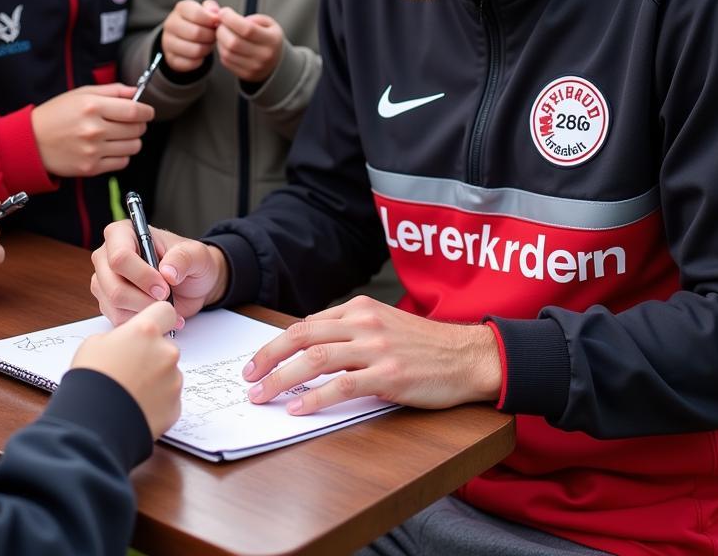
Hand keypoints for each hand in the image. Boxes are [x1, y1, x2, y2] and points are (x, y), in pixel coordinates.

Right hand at [31, 83, 152, 177]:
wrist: (31, 142)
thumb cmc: (56, 115)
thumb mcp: (81, 94)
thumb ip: (112, 91)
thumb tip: (135, 92)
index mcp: (92, 107)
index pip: (134, 111)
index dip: (146, 112)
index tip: (147, 112)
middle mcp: (94, 129)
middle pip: (136, 129)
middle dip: (139, 125)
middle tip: (130, 123)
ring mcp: (93, 150)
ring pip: (133, 147)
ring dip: (132, 140)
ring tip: (119, 136)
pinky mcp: (91, 168)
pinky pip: (122, 162)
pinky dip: (121, 155)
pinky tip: (110, 148)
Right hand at [71, 301, 181, 437]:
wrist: (93, 424)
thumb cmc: (90, 380)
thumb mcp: (95, 344)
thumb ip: (121, 337)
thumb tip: (127, 342)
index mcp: (146, 331)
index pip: (165, 311)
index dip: (156, 319)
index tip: (148, 330)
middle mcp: (166, 352)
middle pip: (166, 345)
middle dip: (153, 354)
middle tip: (130, 369)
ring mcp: (174, 380)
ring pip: (169, 372)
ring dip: (155, 378)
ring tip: (130, 391)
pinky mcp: (175, 407)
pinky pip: (169, 398)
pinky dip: (157, 401)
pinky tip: (137, 406)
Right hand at [90, 220, 228, 325]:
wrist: (192, 285)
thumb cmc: (190, 263)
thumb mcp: (196, 255)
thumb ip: (183, 258)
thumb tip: (168, 272)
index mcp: (123, 234)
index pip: (120, 257)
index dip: (142, 276)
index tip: (163, 287)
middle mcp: (107, 256)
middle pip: (113, 285)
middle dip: (143, 298)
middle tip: (166, 299)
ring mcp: (105, 281)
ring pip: (115, 305)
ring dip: (144, 311)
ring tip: (167, 307)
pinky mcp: (108, 303)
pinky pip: (117, 319)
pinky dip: (141, 321)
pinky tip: (159, 315)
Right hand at [161, 0, 220, 72]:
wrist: (180, 36)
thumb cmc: (198, 22)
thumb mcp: (205, 10)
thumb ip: (212, 8)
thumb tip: (215, 13)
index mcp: (181, 9)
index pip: (197, 14)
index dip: (212, 20)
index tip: (217, 23)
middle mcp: (171, 24)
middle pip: (197, 33)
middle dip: (211, 36)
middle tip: (215, 36)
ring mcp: (168, 42)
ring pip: (195, 50)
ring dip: (207, 49)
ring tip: (208, 44)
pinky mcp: (170, 58)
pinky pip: (190, 63)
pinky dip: (200, 60)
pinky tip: (201, 55)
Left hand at [216, 7, 283, 82]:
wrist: (275, 62)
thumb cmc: (269, 38)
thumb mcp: (268, 24)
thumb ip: (253, 18)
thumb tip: (233, 20)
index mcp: (271, 40)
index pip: (247, 29)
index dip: (231, 19)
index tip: (223, 12)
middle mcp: (264, 56)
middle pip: (233, 42)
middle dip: (222, 29)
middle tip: (221, 23)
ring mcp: (254, 67)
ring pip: (227, 52)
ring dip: (219, 40)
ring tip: (224, 33)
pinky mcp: (245, 74)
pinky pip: (226, 61)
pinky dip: (222, 50)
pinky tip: (226, 44)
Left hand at [242, 295, 501, 414]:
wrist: (469, 355)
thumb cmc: (425, 345)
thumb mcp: (384, 324)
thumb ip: (350, 330)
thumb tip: (312, 345)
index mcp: (360, 308)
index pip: (307, 323)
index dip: (277, 343)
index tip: (258, 360)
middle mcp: (364, 323)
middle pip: (302, 336)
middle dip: (268, 356)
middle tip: (248, 376)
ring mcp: (376, 348)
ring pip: (315, 358)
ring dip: (282, 378)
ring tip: (262, 395)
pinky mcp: (389, 376)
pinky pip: (342, 386)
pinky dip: (315, 398)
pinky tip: (298, 409)